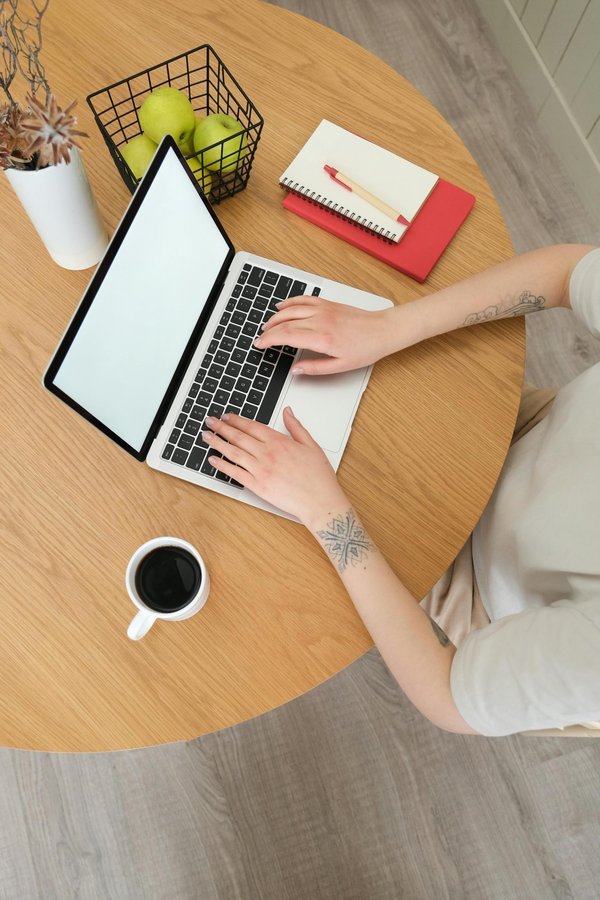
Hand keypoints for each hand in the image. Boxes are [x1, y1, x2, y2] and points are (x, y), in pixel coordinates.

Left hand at [202, 408, 347, 526]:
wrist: (320, 501)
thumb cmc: (318, 477)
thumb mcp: (311, 445)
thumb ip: (296, 427)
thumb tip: (288, 412)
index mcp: (280, 442)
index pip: (252, 426)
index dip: (237, 420)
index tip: (227, 416)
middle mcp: (267, 454)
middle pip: (239, 437)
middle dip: (222, 427)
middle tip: (210, 421)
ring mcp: (261, 470)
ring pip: (233, 453)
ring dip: (217, 443)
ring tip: (206, 436)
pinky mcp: (258, 486)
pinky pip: (235, 473)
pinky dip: (223, 465)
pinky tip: (213, 460)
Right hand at [254, 295, 396, 375]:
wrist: (383, 330)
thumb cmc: (366, 348)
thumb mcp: (340, 366)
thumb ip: (315, 368)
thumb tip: (296, 370)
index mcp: (322, 338)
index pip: (287, 336)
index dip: (269, 340)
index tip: (260, 345)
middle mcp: (320, 320)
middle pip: (285, 322)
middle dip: (268, 330)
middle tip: (260, 339)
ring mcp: (323, 309)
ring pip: (291, 309)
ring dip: (275, 317)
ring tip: (267, 326)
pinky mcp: (328, 304)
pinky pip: (303, 300)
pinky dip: (289, 302)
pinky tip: (281, 306)